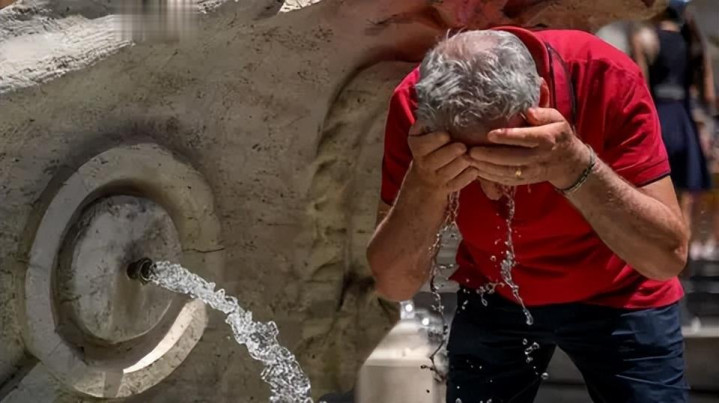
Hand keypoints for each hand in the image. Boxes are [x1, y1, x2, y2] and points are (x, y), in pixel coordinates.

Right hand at [405, 121, 478, 196]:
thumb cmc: (429, 149)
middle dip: (454, 151)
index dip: (436, 140)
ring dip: (464, 161)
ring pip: (453, 170)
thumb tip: (437, 107)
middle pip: (440, 159)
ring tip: (471, 154)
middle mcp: (425, 164)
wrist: (425, 179)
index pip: (424, 145)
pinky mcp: (450, 187)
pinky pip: (462, 181)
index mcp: (417, 148)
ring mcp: (437, 178)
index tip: (446, 135)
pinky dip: (470, 173)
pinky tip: (474, 166)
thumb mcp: (421, 135)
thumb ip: (426, 123)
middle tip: (463, 146)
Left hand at [468, 108, 590, 188]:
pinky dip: (489, 177)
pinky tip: (475, 170)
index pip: (526, 138)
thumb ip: (543, 113)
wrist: (568, 162)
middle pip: (512, 158)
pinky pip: (505, 180)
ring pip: (506, 172)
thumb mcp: (556, 119)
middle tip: (470, 151)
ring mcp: (531, 171)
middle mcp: (538, 157)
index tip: (490, 134)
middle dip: (489, 155)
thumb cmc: (557, 134)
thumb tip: (528, 111)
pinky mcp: (525, 181)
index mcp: (546, 139)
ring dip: (485, 167)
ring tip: (468, 160)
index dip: (508, 137)